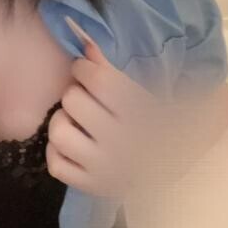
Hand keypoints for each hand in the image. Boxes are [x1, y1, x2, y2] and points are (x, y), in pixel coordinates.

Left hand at [45, 17, 159, 198]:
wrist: (172, 168)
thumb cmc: (155, 123)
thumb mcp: (140, 93)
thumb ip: (108, 68)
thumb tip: (81, 40)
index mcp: (141, 113)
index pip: (97, 78)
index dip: (83, 68)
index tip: (85, 71)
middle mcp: (123, 142)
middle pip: (73, 101)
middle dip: (75, 94)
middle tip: (85, 99)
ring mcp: (106, 169)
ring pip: (59, 132)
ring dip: (63, 121)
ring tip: (76, 122)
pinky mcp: (91, 188)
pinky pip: (55, 164)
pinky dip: (58, 151)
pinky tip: (74, 145)